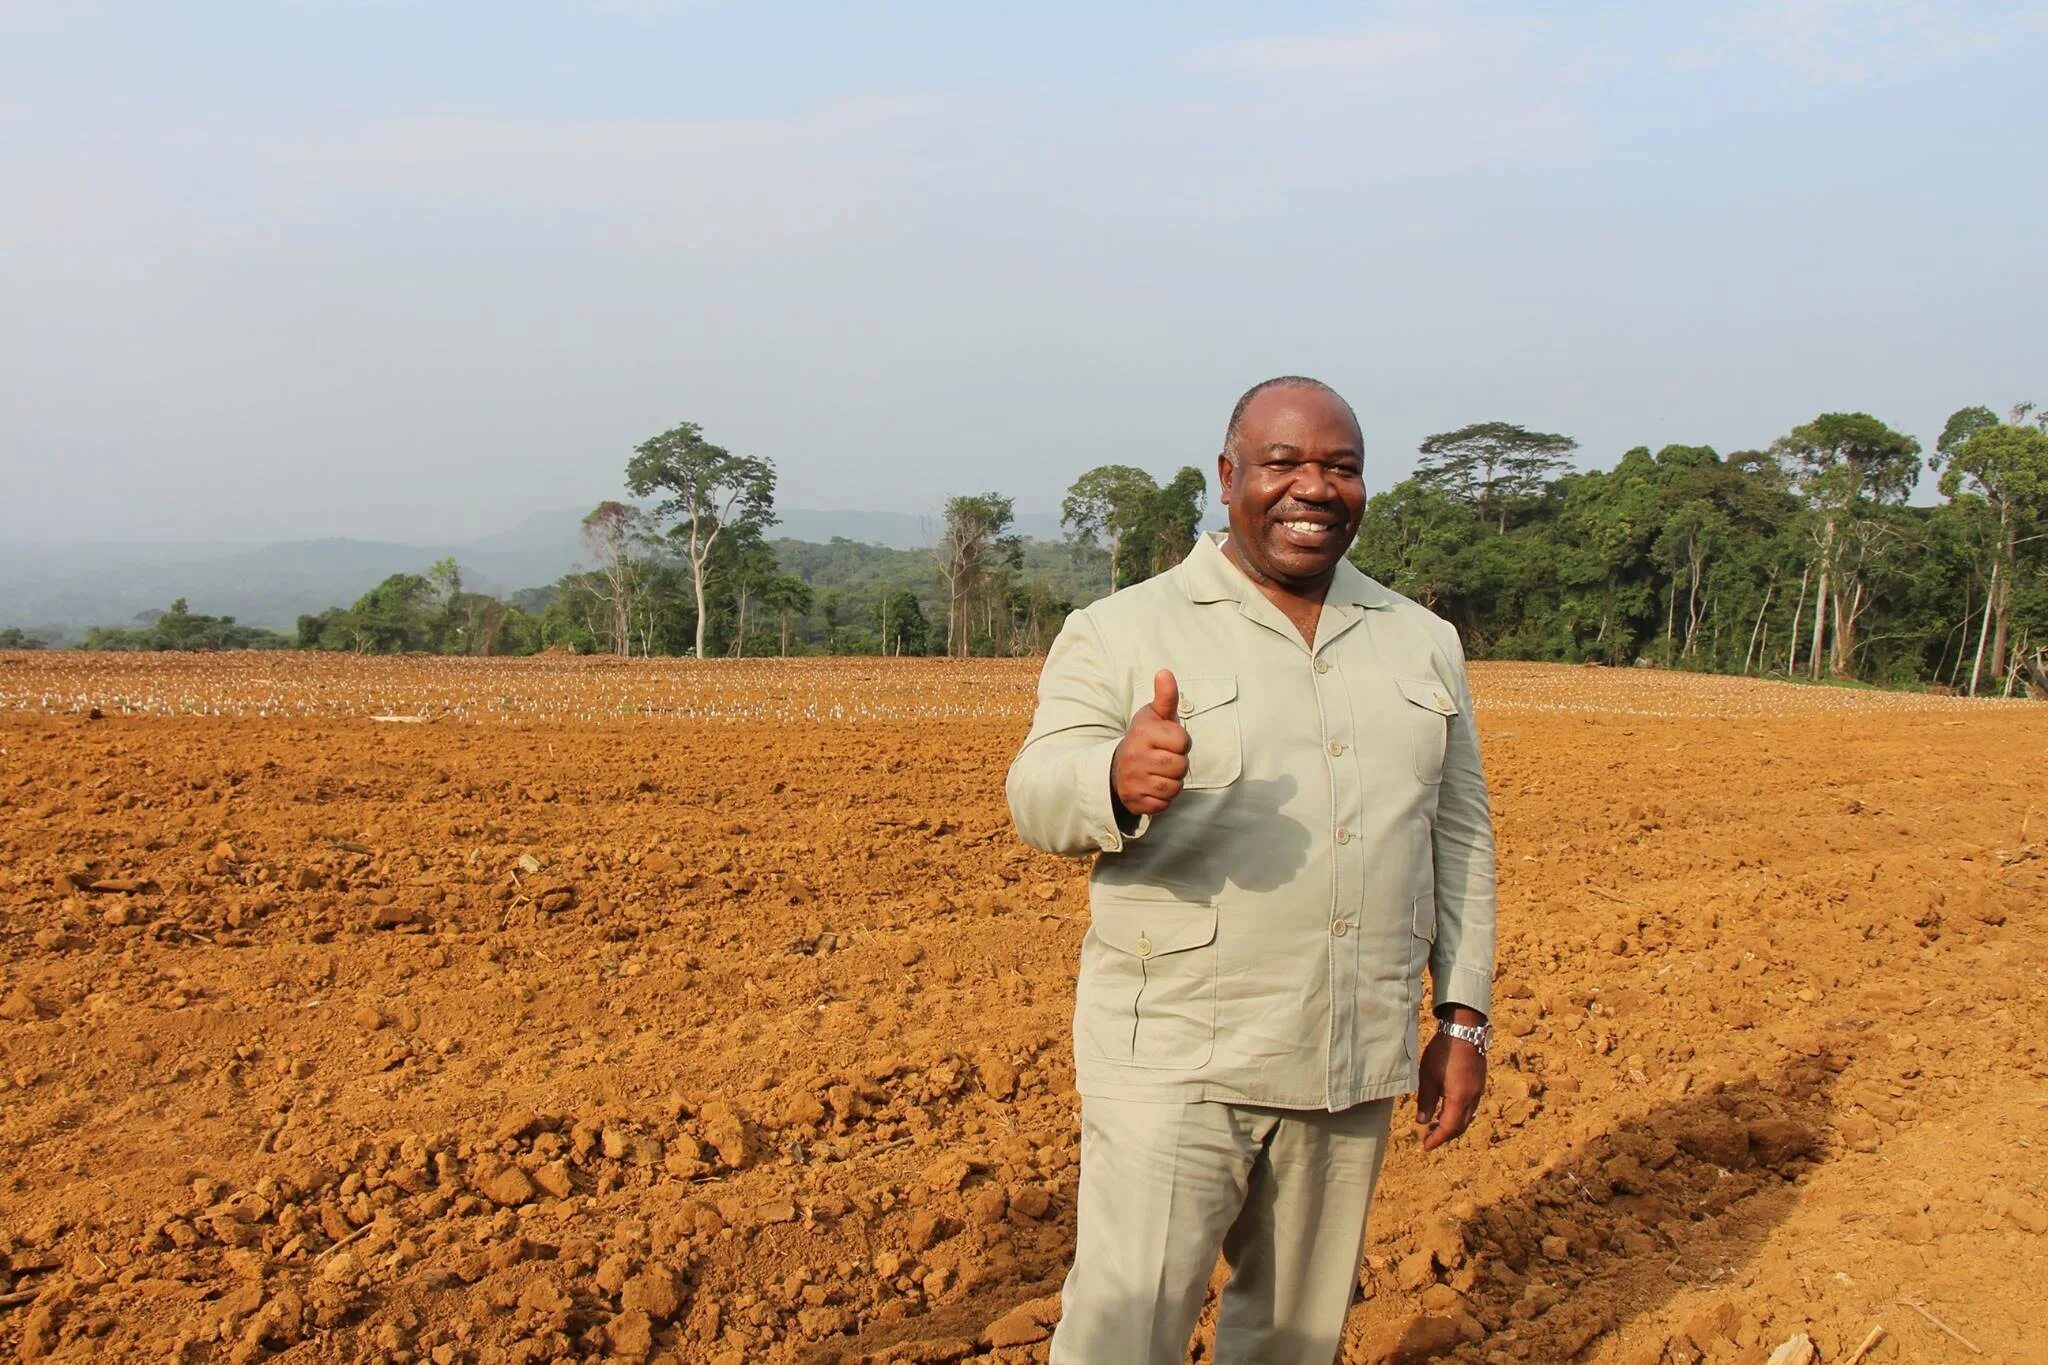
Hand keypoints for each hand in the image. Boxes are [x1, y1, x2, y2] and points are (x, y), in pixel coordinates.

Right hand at [1111, 670, 1189, 816]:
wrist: (1116, 767)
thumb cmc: (1144, 738)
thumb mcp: (1153, 716)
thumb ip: (1165, 697)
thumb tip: (1165, 672)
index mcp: (1142, 734)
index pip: (1183, 742)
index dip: (1181, 742)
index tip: (1168, 741)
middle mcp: (1135, 757)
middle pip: (1180, 766)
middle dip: (1178, 763)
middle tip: (1164, 758)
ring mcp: (1133, 781)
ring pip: (1174, 787)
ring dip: (1172, 782)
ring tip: (1160, 772)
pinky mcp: (1135, 802)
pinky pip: (1164, 804)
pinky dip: (1163, 798)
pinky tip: (1153, 787)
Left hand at [1416, 1024, 1486, 1150]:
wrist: (1465, 1029)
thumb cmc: (1443, 1052)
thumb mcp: (1428, 1077)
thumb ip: (1425, 1101)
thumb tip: (1422, 1122)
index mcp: (1460, 1099)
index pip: (1449, 1128)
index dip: (1437, 1139)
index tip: (1425, 1146)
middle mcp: (1473, 1098)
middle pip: (1461, 1126)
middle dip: (1445, 1134)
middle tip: (1428, 1136)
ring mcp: (1478, 1090)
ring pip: (1467, 1116)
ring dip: (1452, 1124)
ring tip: (1435, 1122)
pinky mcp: (1479, 1082)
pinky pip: (1470, 1106)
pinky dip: (1458, 1113)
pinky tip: (1447, 1107)